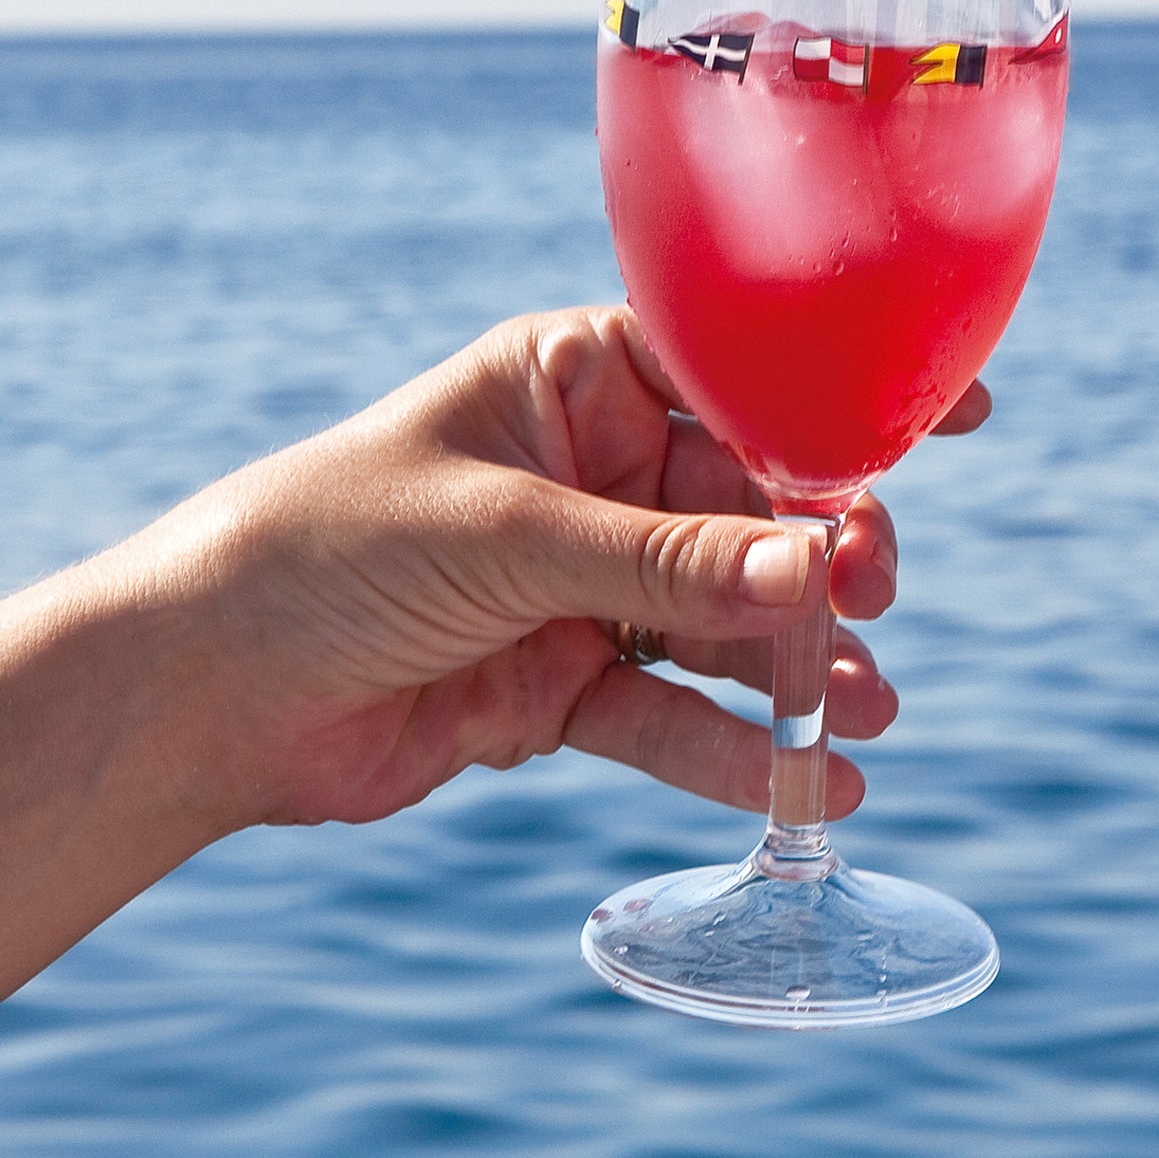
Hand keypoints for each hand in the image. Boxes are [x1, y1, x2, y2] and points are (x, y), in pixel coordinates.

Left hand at [117, 304, 988, 832]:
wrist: (199, 694)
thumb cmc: (326, 551)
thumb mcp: (511, 535)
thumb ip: (670, 560)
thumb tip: (819, 567)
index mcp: (574, 381)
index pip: (739, 373)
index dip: (847, 395)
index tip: (959, 414)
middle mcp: (595, 476)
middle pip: (753, 509)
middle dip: (824, 555)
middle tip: (869, 593)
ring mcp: (587, 587)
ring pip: (729, 621)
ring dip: (802, 666)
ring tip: (866, 708)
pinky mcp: (567, 689)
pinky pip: (677, 715)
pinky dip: (740, 751)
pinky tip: (811, 785)